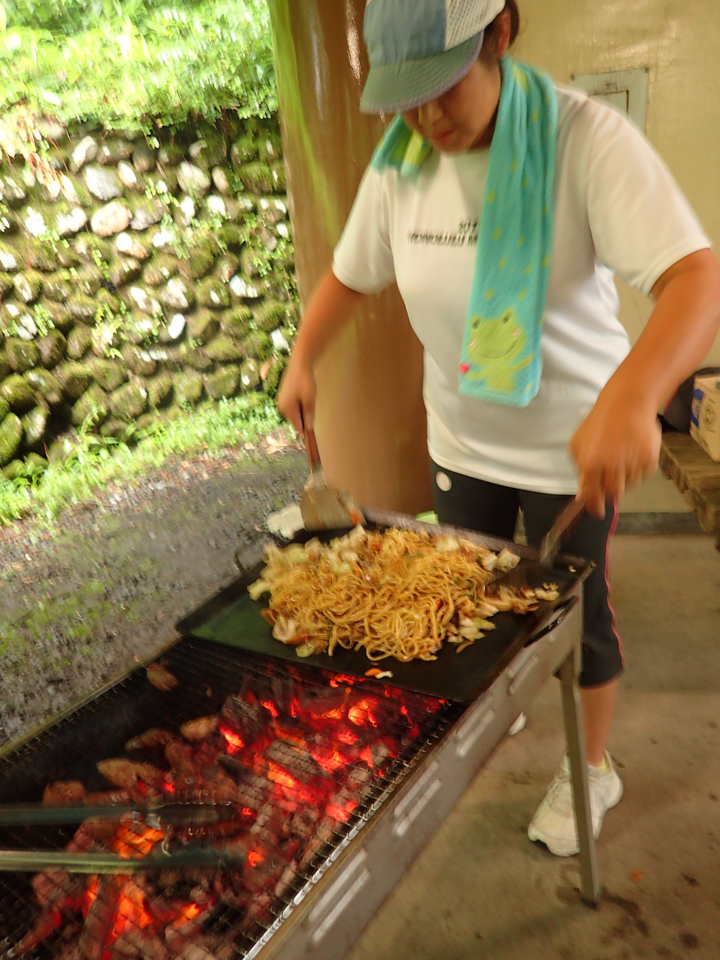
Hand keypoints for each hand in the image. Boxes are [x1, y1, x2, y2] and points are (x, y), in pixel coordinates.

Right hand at [276, 354, 316, 434]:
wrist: (298, 365)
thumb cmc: (305, 381)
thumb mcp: (310, 399)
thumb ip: (309, 414)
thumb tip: (308, 428)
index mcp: (288, 409)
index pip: (298, 426)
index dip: (306, 429)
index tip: (312, 431)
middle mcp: (282, 407)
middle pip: (296, 420)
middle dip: (304, 416)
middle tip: (310, 404)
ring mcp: (281, 402)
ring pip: (294, 413)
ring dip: (301, 410)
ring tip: (306, 397)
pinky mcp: (282, 397)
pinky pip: (292, 406)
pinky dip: (298, 404)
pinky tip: (302, 395)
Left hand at [568, 390, 660, 518]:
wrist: (627, 403)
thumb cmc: (598, 423)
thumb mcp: (578, 444)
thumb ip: (579, 470)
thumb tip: (582, 494)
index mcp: (590, 465)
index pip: (593, 498)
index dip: (595, 508)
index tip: (598, 512)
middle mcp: (612, 468)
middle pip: (613, 494)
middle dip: (610, 488)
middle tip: (611, 474)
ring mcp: (632, 465)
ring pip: (629, 485)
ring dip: (624, 477)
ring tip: (622, 455)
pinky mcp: (650, 461)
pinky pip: (643, 475)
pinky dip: (638, 469)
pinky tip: (633, 451)